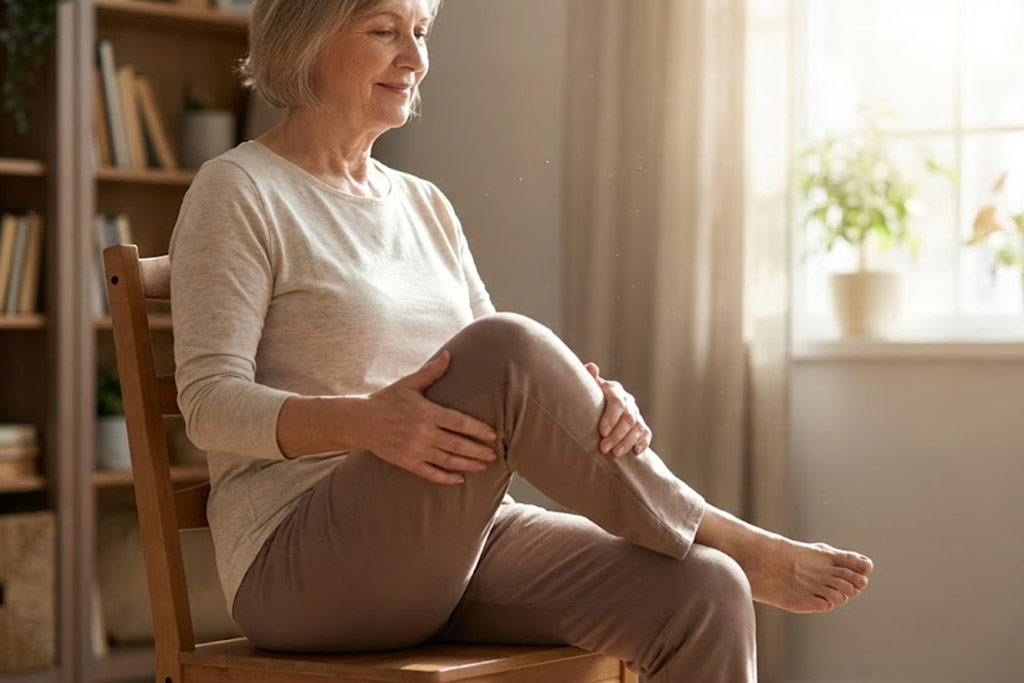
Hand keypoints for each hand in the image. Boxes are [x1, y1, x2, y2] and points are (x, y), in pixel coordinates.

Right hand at [362, 350, 498, 484]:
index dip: (478, 430)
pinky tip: (459, 479)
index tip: (493, 435)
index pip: (459, 423)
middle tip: (494, 454)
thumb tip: (449, 354)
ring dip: (468, 465)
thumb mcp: (409, 384)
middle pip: (458, 445)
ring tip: (483, 466)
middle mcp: (423, 433)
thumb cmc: (386, 400)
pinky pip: (430, 473)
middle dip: (478, 451)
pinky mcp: (407, 462)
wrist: (360, 421)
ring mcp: (415, 450)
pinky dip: (446, 478)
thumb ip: (431, 372)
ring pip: (448, 461)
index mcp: (426, 412)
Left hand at [584, 362, 651, 456]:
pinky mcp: (641, 425)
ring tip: (615, 454)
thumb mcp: (587, 388)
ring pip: (638, 427)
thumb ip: (589, 380)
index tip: (602, 432)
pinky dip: (643, 442)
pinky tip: (635, 451)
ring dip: (627, 441)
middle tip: (604, 448)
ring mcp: (636, 413)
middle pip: (628, 418)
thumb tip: (591, 367)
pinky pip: (646, 433)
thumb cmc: (589, 398)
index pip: (617, 402)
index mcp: (614, 390)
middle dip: (617, 434)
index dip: (611, 417)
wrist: (598, 406)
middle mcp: (628, 400)